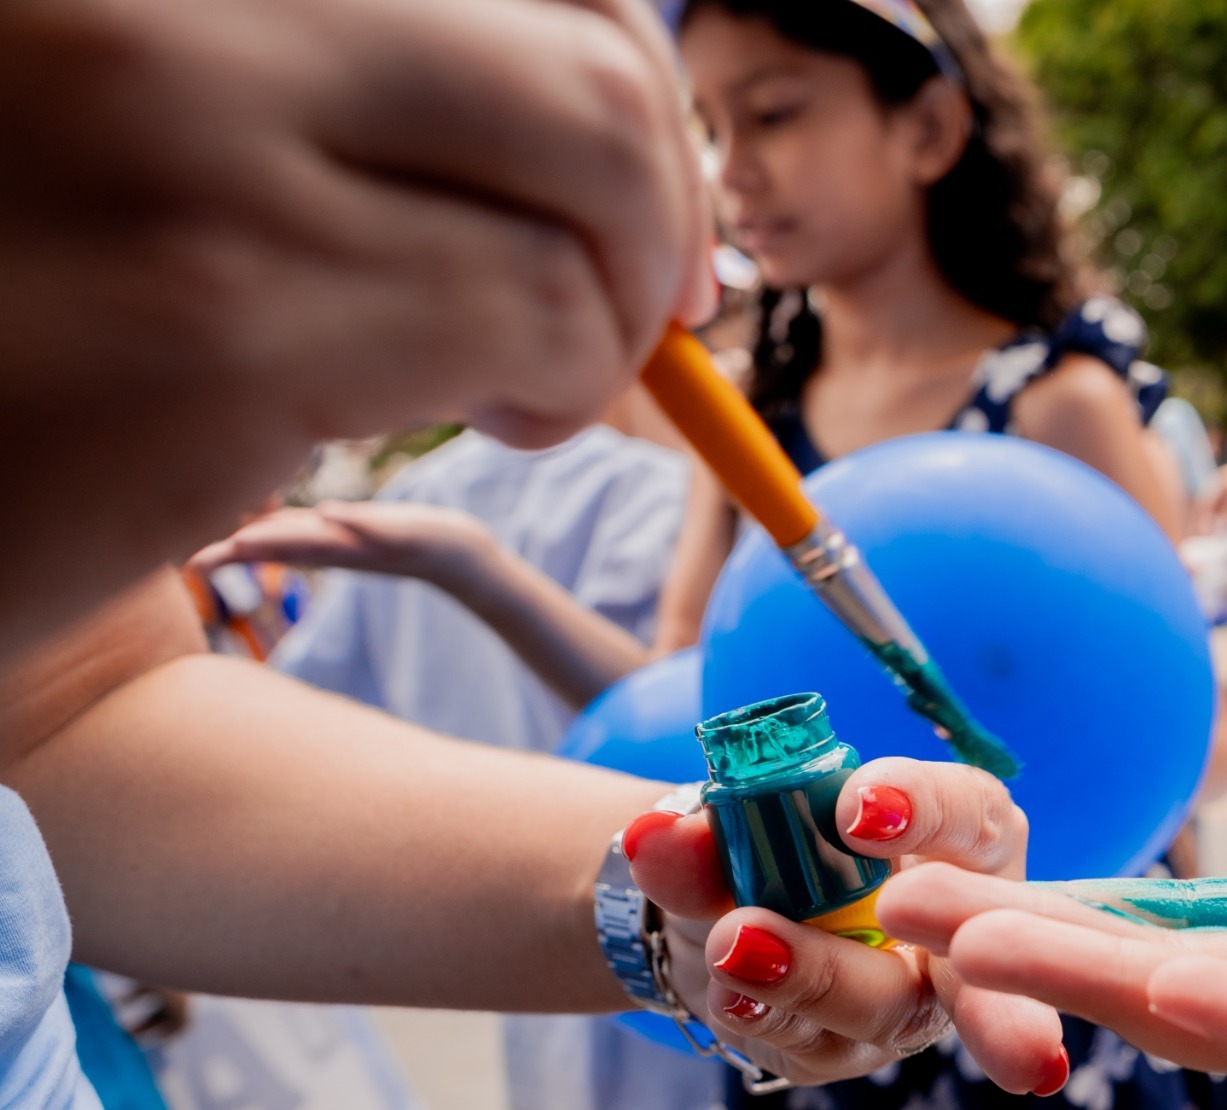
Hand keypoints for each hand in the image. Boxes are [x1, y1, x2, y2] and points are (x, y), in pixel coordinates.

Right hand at [0, 0, 712, 647]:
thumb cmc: (28, 285)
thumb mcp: (167, 112)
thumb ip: (339, 74)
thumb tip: (625, 105)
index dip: (624, 75)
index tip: (643, 184)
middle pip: (582, 69)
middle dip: (661, 207)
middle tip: (645, 313)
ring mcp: (180, 140)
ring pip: (583, 202)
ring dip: (607, 322)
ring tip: (527, 382)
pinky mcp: (217, 322)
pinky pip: (527, 323)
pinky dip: (559, 384)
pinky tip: (488, 421)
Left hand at [625, 758, 1063, 1092]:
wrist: (711, 913)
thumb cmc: (765, 846)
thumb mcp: (734, 825)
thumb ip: (706, 834)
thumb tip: (657, 837)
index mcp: (961, 839)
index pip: (974, 817)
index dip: (928, 808)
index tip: (857, 807)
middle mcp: (959, 929)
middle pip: (981, 953)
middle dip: (983, 980)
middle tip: (915, 937)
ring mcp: (910, 1001)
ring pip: (887, 1006)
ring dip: (814, 976)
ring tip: (737, 945)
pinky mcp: (850, 1050)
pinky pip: (817, 1045)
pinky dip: (765, 1016)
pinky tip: (727, 998)